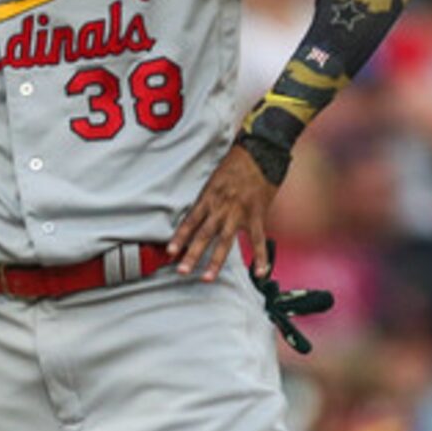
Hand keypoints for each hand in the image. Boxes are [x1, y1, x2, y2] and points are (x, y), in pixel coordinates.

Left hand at [168, 143, 275, 281]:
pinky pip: (258, 240)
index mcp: (209, 197)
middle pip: (204, 234)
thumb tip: (200, 213)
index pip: (190, 220)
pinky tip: (259, 273)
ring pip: (225, 241)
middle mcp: (221, 207)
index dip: (180, 236)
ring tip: (206, 278)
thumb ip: (209, 197)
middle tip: (181, 270)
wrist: (262, 152)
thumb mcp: (216, 177)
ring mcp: (239, 213)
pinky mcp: (257, 215)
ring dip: (215, 261)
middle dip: (192, 254)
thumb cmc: (237, 162)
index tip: (170, 250)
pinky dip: (261, 258)